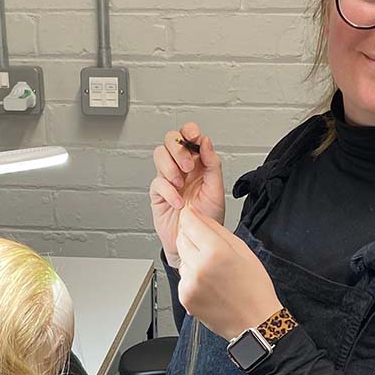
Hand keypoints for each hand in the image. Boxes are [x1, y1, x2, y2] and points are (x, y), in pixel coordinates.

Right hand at [149, 122, 223, 268]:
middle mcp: (181, 168)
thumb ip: (212, 164)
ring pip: (159, 155)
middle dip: (178, 149)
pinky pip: (157, 183)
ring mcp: (168, 179)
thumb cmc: (207, 219)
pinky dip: (168, 191)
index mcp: (198, 163)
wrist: (197, 242)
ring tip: (180, 183)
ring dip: (170, 167)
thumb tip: (206, 142)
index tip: (194, 137)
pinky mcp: (158, 194)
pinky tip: (178, 202)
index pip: (189, 136)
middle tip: (187, 166)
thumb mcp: (217, 190)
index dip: (189, 131)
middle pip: (170, 140)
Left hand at [175, 205, 281, 341]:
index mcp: (216, 252)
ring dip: (192, 258)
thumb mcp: (243, 250)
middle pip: (182, 238)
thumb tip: (199, 216)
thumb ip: (217, 230)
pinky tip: (209, 283)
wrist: (255, 322)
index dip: (190, 216)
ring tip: (214, 270)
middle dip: (192, 237)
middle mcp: (199, 267)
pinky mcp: (185, 297)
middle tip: (209, 246)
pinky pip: (182, 277)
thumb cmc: (254, 288)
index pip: (189, 223)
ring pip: (181, 258)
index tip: (192, 215)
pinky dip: (192, 276)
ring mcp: (189, 284)